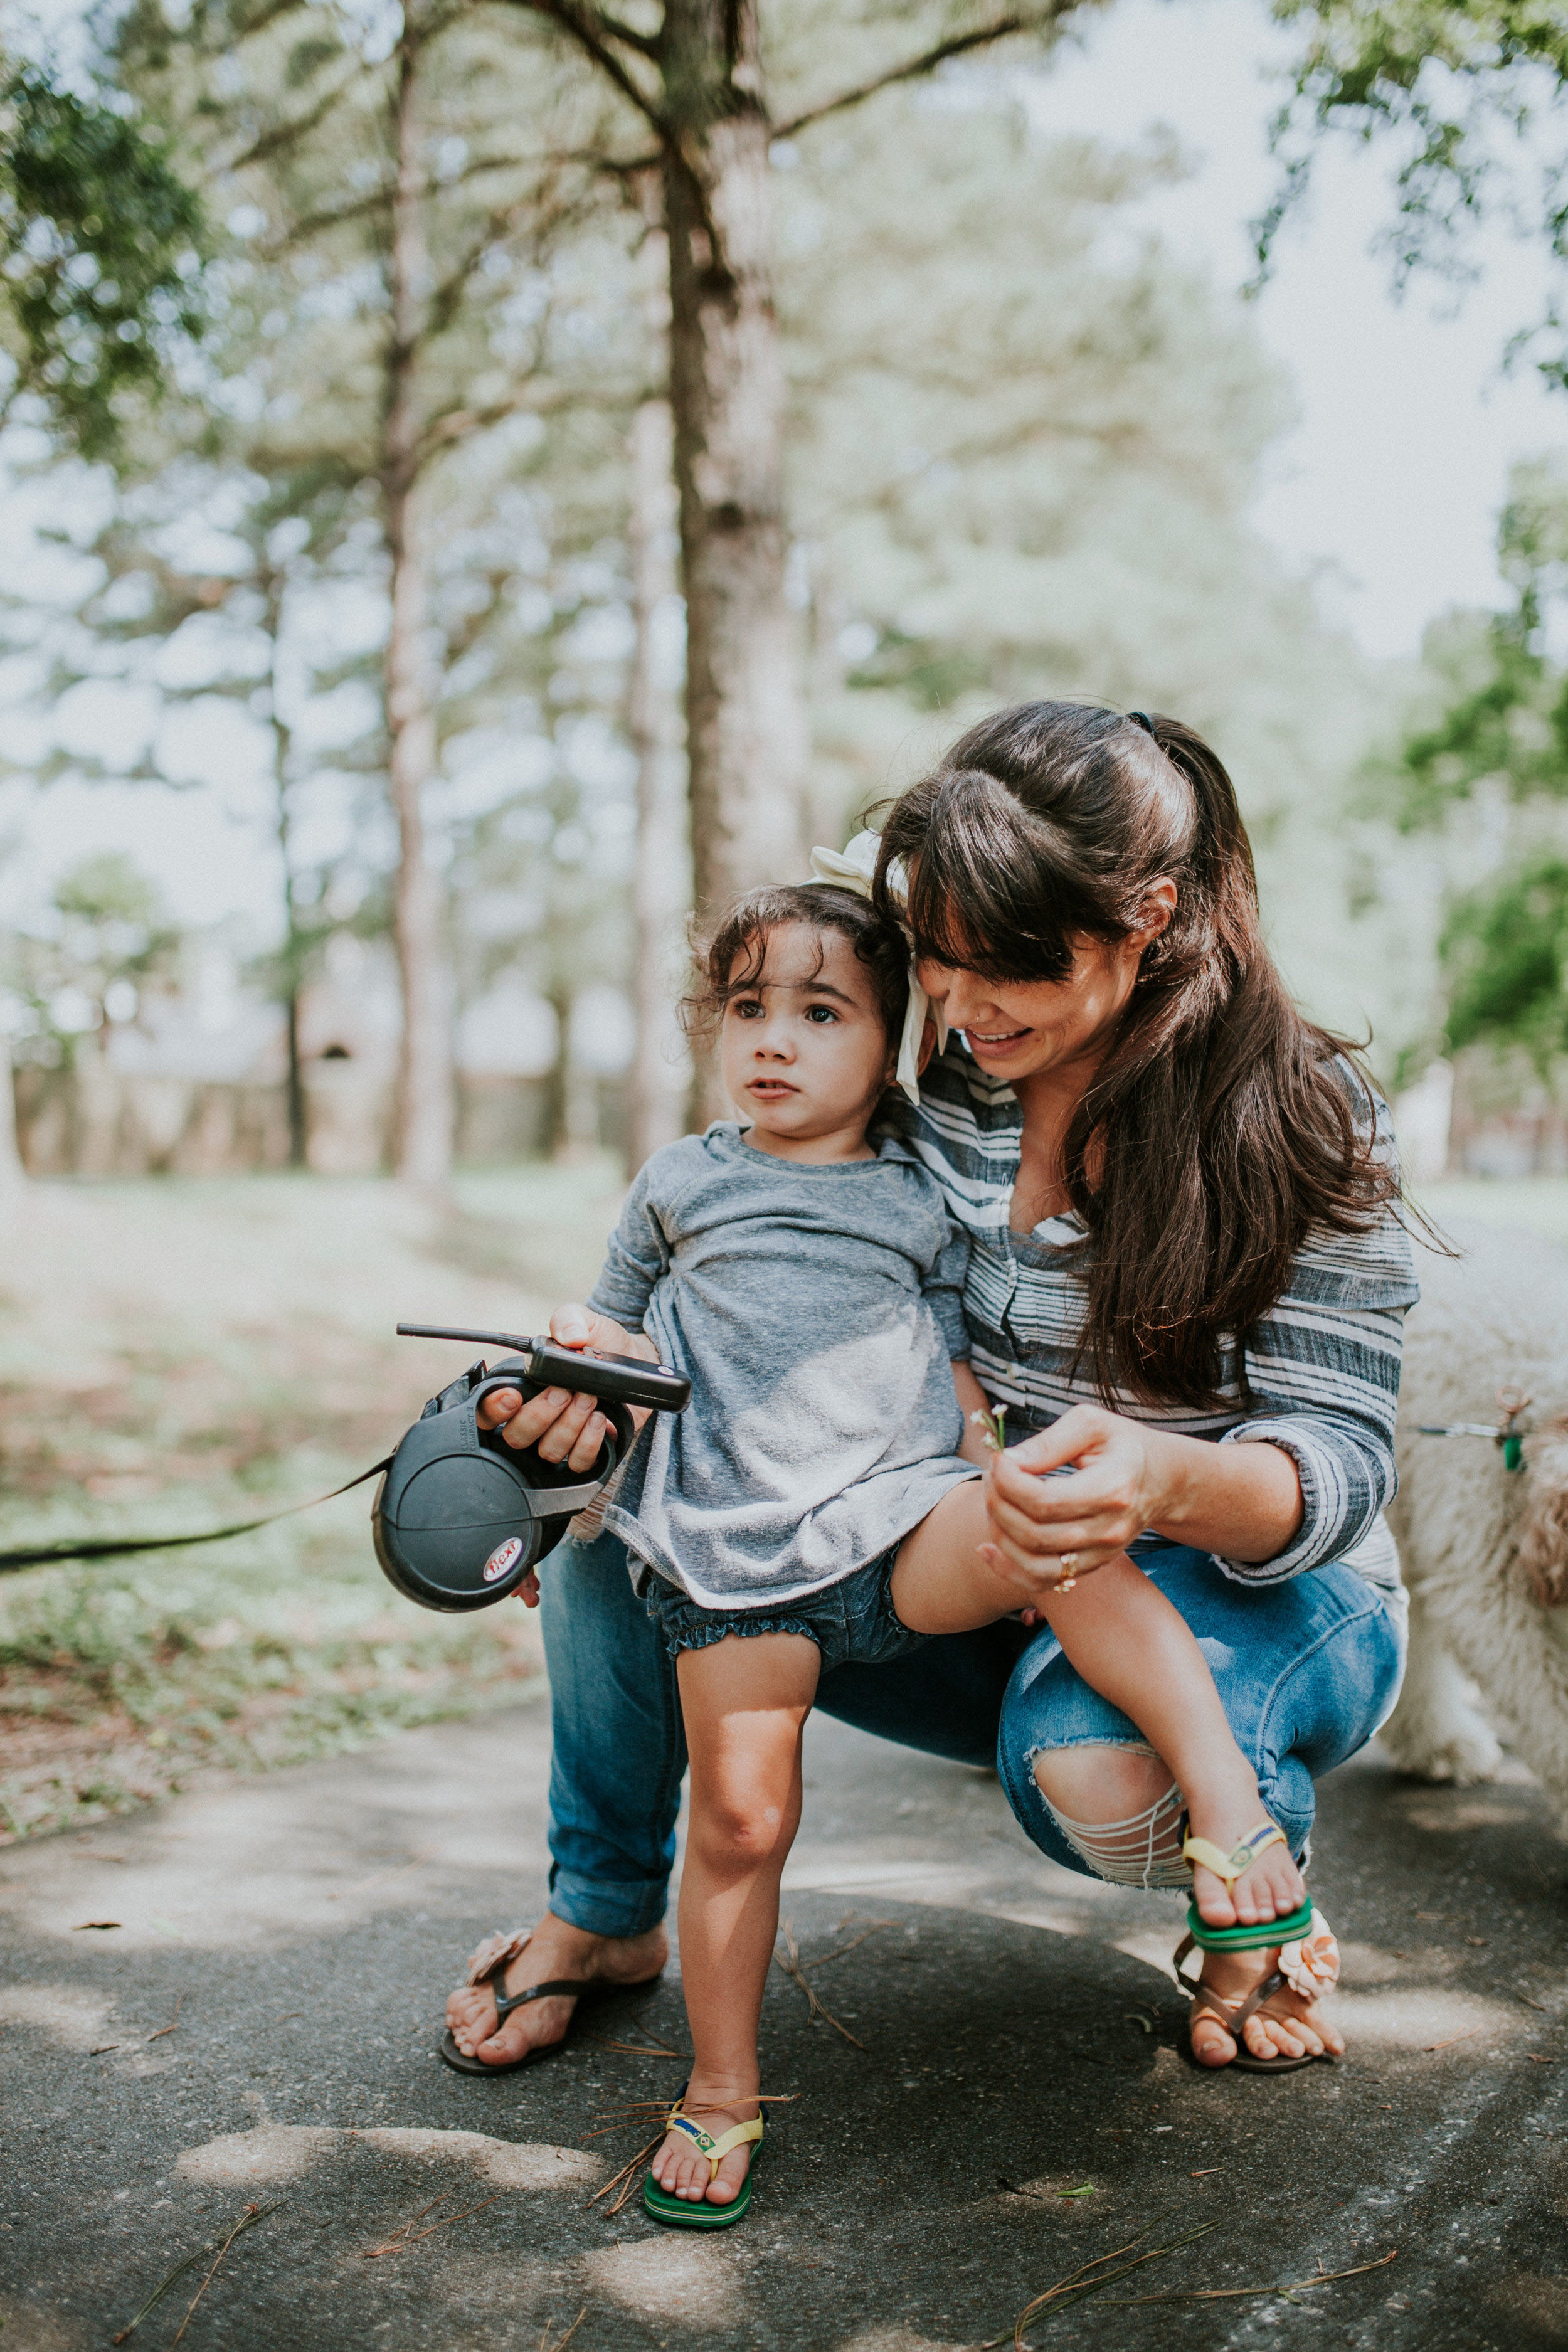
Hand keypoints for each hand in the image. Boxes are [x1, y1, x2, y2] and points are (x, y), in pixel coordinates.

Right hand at [476, 1303, 657, 1476]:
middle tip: (565, 1391)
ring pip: (548, 1450)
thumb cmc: (602, 1343)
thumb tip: (568, 1337)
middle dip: (541, 1414)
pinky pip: (577, 1463)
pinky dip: (588, 1442)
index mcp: (523, 1388)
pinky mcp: (586, 1452)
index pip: (487, 1413)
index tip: (513, 1396)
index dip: (492, 1409)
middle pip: (516, 1437)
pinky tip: (601, 1419)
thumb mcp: (585, 1321)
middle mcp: (536, 1419)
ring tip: (590, 1397)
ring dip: (570, 1424)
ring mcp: (560, 1439)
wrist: (637, 1360)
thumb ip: (569, 1319)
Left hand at [978, 1405, 1174, 1600]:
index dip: (1008, 1482)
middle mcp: (1109, 1529)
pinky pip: (1043, 1581)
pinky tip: (986, 1548)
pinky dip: (1008, 1570)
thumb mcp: (1090, 1424)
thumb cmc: (1121, 1444)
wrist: (1160, 1479)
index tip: (998, 1459)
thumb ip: (1048, 1442)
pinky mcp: (1091, 1565)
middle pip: (1034, 1533)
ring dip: (1000, 1535)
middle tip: (990, 1476)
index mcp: (1111, 1488)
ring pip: (1034, 1564)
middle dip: (998, 1504)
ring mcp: (1102, 1553)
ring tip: (992, 1502)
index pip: (1044, 1501)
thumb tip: (1007, 1461)